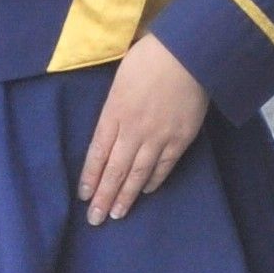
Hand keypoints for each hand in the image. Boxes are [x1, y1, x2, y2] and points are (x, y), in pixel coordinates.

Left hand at [78, 34, 208, 223]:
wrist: (189, 54)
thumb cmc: (151, 56)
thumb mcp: (121, 78)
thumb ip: (115, 104)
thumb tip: (112, 123)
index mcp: (115, 112)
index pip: (97, 152)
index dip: (91, 176)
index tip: (84, 195)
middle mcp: (133, 130)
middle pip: (115, 169)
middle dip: (104, 196)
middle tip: (95, 219)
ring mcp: (158, 137)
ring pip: (137, 173)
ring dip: (126, 196)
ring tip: (117, 214)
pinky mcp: (181, 139)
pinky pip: (164, 166)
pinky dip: (153, 180)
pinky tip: (145, 191)